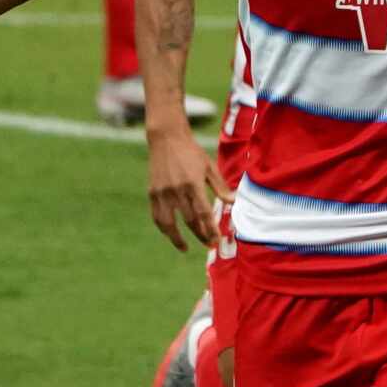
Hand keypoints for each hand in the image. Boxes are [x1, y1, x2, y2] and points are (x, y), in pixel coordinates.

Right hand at [147, 130, 235, 251]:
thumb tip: (233, 203)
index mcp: (193, 184)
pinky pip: (157, 216)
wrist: (166, 138)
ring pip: (169, 224)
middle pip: (189, 221)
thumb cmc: (192, 152)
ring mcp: (162, 193)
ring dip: (177, 239)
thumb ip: (220, 187)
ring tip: (185, 248)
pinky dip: (164, 228)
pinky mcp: (152, 193)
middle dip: (200, 236)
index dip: (210, 229)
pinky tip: (171, 234)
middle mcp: (176, 190)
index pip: (203, 213)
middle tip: (209, 245)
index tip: (216, 241)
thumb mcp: (209, 166)